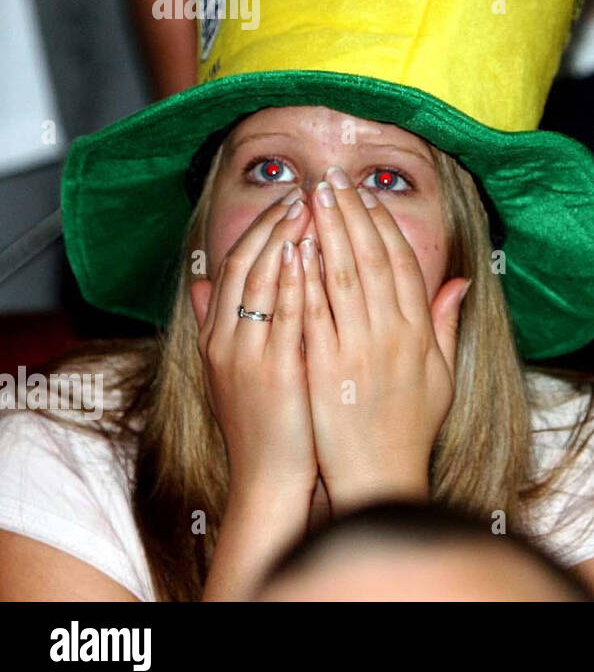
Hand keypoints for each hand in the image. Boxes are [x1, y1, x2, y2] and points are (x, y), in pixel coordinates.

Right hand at [191, 189, 316, 503]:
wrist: (268, 481)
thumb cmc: (262, 425)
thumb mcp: (230, 371)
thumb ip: (218, 324)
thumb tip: (201, 283)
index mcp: (219, 338)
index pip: (236, 267)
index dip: (260, 229)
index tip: (288, 199)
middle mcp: (228, 341)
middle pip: (246, 266)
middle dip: (274, 224)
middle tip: (303, 191)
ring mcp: (250, 356)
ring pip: (263, 283)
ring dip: (286, 241)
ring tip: (310, 207)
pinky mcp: (277, 373)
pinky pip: (286, 316)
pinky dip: (296, 280)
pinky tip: (313, 253)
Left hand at [300, 167, 469, 513]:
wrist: (379, 478)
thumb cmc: (410, 430)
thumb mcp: (441, 377)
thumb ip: (447, 325)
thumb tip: (459, 282)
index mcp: (419, 332)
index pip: (400, 263)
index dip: (382, 225)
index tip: (366, 196)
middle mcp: (391, 334)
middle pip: (369, 259)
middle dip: (350, 214)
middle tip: (332, 179)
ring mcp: (357, 349)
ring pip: (340, 276)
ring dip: (325, 233)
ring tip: (312, 198)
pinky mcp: (325, 367)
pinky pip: (314, 312)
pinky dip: (304, 277)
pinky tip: (294, 247)